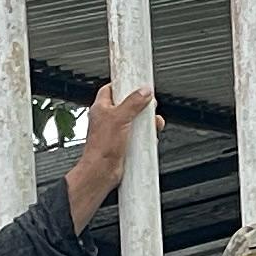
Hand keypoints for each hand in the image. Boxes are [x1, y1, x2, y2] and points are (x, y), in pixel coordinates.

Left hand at [63, 86, 155, 227]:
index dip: (124, 85)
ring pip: (135, 121)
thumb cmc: (102, 147)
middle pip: (127, 105)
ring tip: (153, 123)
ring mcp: (116, 133)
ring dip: (146, 123)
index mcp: (102, 108)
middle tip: (149, 105)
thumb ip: (133, 102)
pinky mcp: (124, 145)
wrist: (102, 172)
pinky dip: (145, 137)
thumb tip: (144, 91)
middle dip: (141, 105)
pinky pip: (138, 137)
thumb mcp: (120, 117)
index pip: (112, 89)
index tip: (136, 83)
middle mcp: (108, 119)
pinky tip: (150, 138)